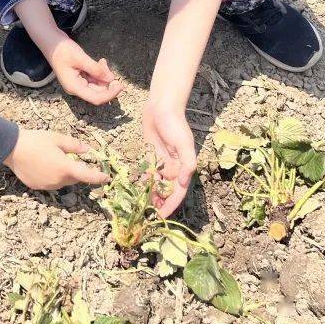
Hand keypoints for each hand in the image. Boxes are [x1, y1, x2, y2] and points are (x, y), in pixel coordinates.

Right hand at [4, 130, 110, 190]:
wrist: (12, 149)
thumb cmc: (36, 140)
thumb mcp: (58, 138)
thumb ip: (75, 145)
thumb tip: (88, 150)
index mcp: (66, 168)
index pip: (88, 176)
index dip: (99, 178)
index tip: (107, 177)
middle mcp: (58, 180)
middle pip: (74, 178)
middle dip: (76, 170)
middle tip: (69, 157)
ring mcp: (47, 185)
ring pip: (62, 182)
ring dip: (63, 174)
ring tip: (52, 159)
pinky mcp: (37, 187)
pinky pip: (50, 183)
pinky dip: (51, 176)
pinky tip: (43, 165)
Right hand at [48, 38, 124, 105]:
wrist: (52, 43)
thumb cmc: (63, 50)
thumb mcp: (81, 58)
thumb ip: (96, 69)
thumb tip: (111, 79)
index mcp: (74, 87)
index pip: (96, 98)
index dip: (110, 94)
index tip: (121, 86)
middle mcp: (77, 88)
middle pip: (99, 92)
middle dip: (107, 81)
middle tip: (108, 66)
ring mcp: (78, 84)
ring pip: (98, 85)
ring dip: (104, 75)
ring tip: (102, 61)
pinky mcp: (80, 78)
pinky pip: (94, 79)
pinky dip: (99, 72)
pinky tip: (100, 62)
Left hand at [142, 99, 197, 217]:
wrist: (162, 106)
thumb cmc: (175, 123)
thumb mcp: (184, 144)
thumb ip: (187, 164)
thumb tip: (184, 183)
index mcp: (184, 167)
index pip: (178, 192)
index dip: (170, 205)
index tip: (161, 217)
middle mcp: (174, 167)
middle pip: (167, 191)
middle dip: (159, 203)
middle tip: (146, 215)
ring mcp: (163, 161)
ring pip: (157, 184)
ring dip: (151, 195)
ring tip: (141, 207)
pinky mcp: (151, 155)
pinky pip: (148, 172)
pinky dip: (144, 181)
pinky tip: (137, 190)